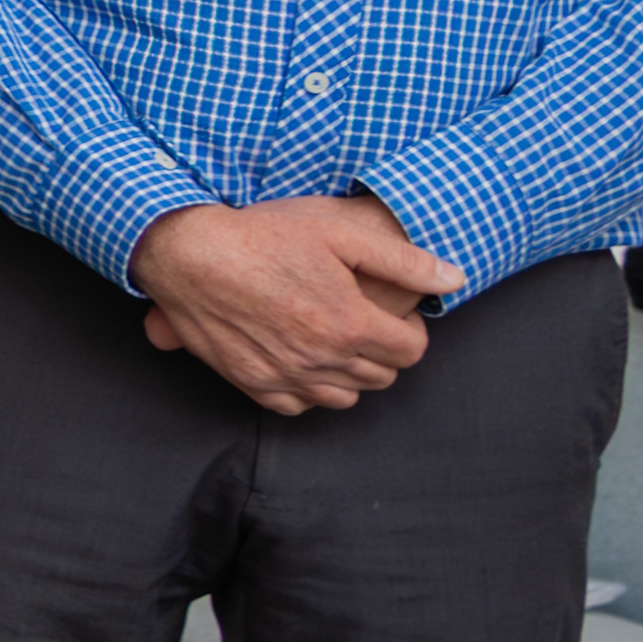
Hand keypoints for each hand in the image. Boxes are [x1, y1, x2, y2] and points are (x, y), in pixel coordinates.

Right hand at [134, 190, 462, 414]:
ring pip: (345, 399)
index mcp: (350, 324)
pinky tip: (301, 361)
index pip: (411, 351)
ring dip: (350, 375)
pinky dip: (308, 391)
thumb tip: (454, 278)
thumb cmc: (263, 237)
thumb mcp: (340, 234)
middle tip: (363, 325)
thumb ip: (403, 260)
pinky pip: (298, 407)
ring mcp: (285, 375)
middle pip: (382, 378)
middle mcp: (321, 358)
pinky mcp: (251, 382)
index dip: (411, 332)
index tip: (394, 317)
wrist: (188, 252)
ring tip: (334, 343)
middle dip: (383, 353)